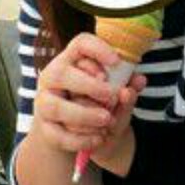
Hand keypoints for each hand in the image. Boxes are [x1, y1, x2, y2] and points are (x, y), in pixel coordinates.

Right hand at [33, 32, 144, 168]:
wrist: (75, 135)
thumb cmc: (96, 106)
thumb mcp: (115, 97)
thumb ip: (127, 89)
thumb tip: (139, 81)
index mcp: (71, 61)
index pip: (80, 44)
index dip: (97, 49)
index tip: (116, 62)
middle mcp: (52, 78)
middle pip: (61, 74)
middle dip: (89, 86)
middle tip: (112, 96)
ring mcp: (45, 103)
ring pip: (57, 107)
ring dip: (85, 115)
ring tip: (107, 120)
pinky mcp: (45, 129)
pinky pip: (59, 134)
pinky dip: (82, 139)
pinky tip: (99, 139)